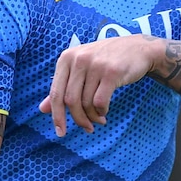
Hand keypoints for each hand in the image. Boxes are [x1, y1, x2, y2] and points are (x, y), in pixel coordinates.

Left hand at [38, 34, 161, 136]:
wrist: (138, 48)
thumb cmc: (106, 59)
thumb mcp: (81, 68)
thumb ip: (63, 86)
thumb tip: (42, 109)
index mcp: (67, 57)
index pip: (56, 92)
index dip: (56, 116)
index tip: (60, 132)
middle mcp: (79, 59)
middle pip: (70, 100)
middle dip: (78, 119)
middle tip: (87, 128)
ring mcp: (95, 65)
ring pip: (86, 103)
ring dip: (92, 117)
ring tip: (99, 120)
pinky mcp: (111, 72)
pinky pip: (100, 102)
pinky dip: (102, 112)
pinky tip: (105, 113)